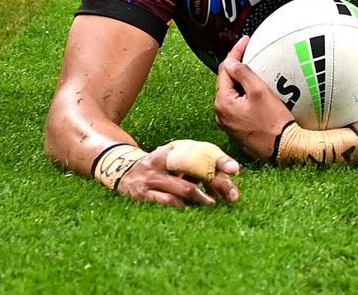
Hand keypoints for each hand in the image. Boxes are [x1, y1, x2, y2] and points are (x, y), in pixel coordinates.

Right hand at [115, 140, 239, 207]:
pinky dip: (181, 206)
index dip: (219, 160)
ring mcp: (152, 177)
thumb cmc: (161, 169)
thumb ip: (200, 168)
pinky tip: (189, 209)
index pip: (201, 151)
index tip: (235, 169)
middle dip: (217, 183)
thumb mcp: (177, 162)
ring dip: (202, 198)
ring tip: (213, 204)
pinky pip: (166, 201)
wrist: (121, 172)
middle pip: (196, 170)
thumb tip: (229, 178)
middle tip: (233, 195)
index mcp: (174, 148)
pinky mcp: (142, 194)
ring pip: (183, 188)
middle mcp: (163, 160)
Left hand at [214, 35, 294, 160]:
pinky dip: (243, 95)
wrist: (283, 148)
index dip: (235, 53)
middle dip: (236, 67)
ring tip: (254, 71)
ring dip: (240, 82)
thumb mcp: (260, 92)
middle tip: (249, 52)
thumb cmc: (273, 123)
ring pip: (231, 94)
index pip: (224, 70)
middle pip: (226, 82)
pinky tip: (255, 93)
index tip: (245, 41)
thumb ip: (243, 74)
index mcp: (223, 102)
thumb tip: (230, 62)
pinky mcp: (237, 129)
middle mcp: (220, 113)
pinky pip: (237, 106)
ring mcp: (227, 123)